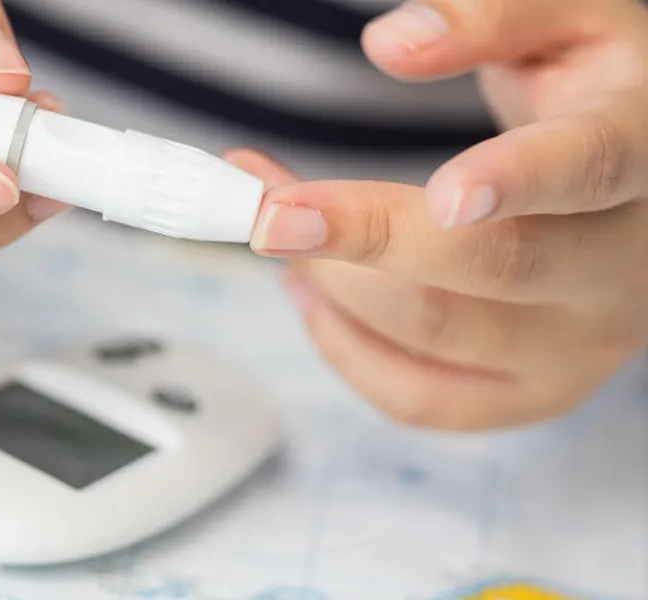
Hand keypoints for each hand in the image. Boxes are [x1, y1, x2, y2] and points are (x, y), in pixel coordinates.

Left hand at [237, 0, 647, 429]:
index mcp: (641, 154)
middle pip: (494, 266)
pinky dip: (346, 350)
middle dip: (365, 238)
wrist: (626, 167)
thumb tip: (394, 44)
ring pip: (439, 333)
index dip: (517, 181)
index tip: (443, 193)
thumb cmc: (587, 86)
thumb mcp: (564, 18)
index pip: (590, 170)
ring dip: (333, 282)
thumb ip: (489, 17)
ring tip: (276, 226)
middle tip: (269, 210)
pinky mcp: (533, 390)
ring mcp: (582, 342)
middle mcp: (624, 265)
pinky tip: (310, 292)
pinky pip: (423, 400)